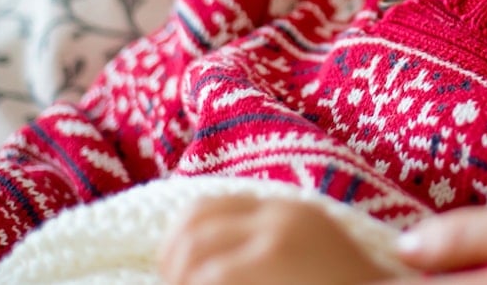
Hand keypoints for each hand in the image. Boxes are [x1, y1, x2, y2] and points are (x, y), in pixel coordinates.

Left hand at [159, 195, 390, 284]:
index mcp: (291, 212)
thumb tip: (198, 268)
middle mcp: (281, 215)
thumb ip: (267, 251)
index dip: (180, 243)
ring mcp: (273, 240)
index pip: (208, 209)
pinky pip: (205, 279)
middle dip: (173, 263)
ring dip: (184, 281)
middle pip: (192, 225)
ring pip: (190, 252)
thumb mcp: (313, 261)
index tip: (181, 278)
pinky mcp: (263, 265)